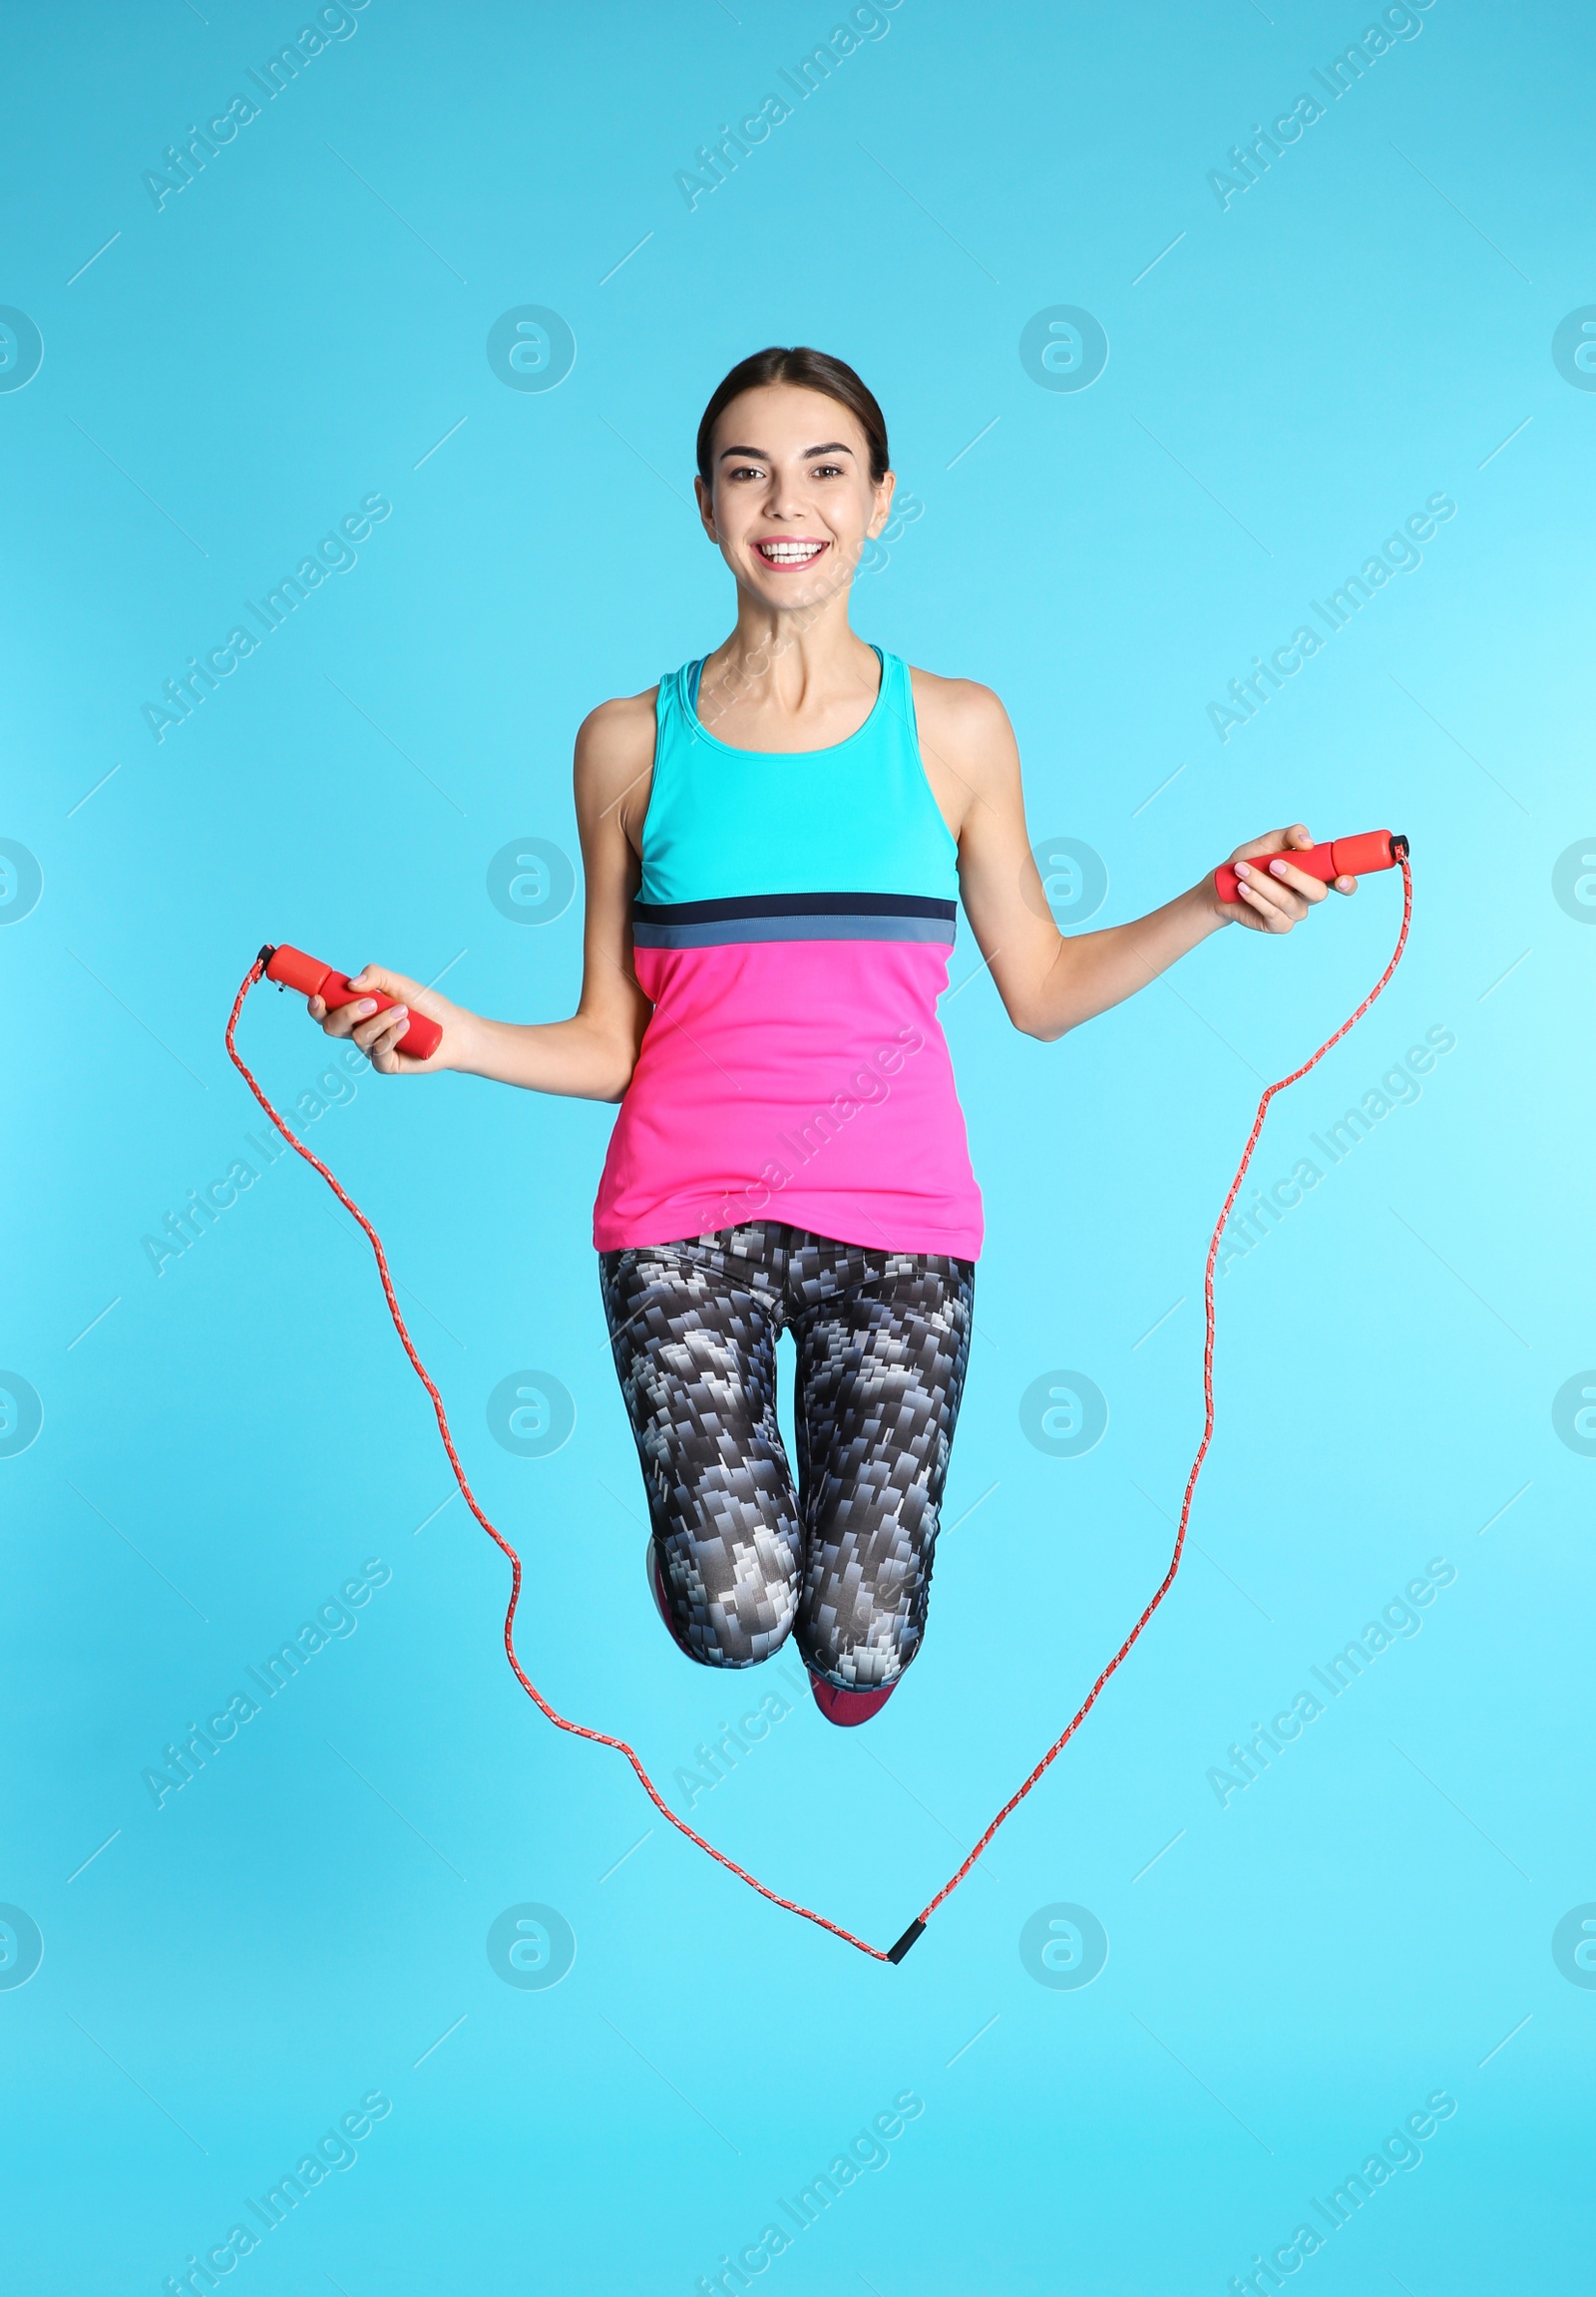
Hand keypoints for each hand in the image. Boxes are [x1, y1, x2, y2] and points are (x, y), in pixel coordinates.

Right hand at [307, 964, 453, 1074]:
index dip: (315, 1006)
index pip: (325, 1011)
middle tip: (372, 1002)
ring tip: (403, 1011)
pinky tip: (407, 1026)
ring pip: (359, 1037)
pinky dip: (391, 1036)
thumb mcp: (400, 983)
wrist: (454, 1028)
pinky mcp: (386, 1065)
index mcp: (356, 1011)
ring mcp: (371, 1049)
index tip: (318, 997)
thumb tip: (352, 983)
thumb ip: (376, 975)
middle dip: (348, 1013)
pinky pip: (378, 1053)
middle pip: (332, 1027)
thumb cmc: (426, 1005)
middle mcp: (359, 1031)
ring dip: (380, 1021)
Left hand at [1212, 824, 1356, 933]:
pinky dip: (1256, 898)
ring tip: (1241, 870)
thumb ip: (1289, 836)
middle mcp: (1309, 895)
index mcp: (1315, 873)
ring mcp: (1295, 912)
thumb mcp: (1268, 842)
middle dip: (1295, 877)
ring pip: (1288, 901)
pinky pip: (1273, 914)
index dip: (1347, 883)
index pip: (1341, 880)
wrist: (1222, 884)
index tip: (1341, 879)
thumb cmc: (1250, 861)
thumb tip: (1308, 841)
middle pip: (1318, 892)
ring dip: (1263, 883)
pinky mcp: (1279, 925)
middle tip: (1272, 864)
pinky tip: (1242, 888)